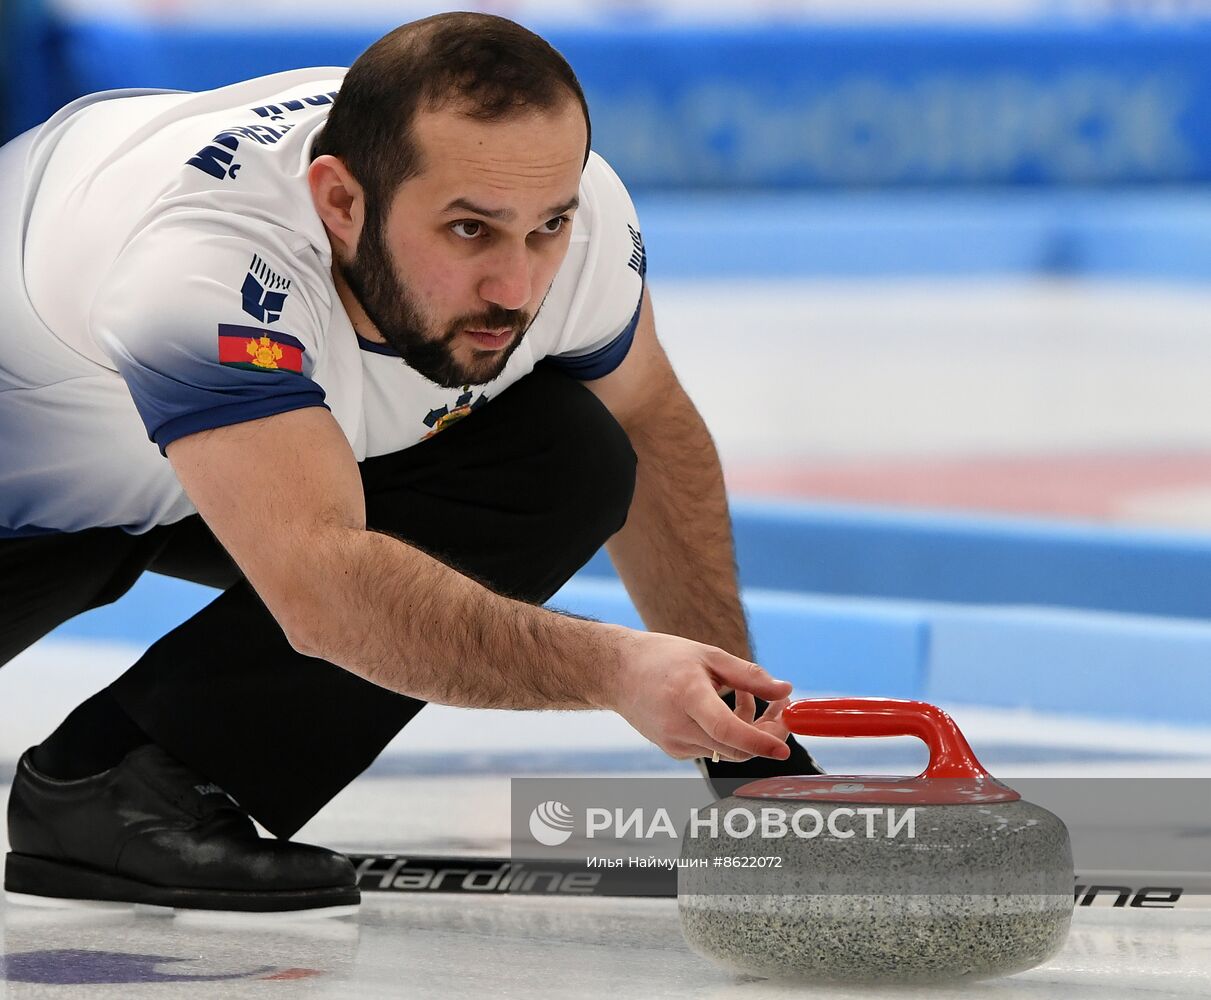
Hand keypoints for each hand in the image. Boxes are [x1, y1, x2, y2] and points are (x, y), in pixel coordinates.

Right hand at [603, 629, 793, 762]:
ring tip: (742, 691)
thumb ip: (749, 675)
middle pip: (735, 748)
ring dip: (746, 728)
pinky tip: (721, 703)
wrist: (617, 672)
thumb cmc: (663, 658)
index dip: (759, 741)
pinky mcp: (673, 749)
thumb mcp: (708, 656)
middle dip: (766, 734)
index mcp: (687, 696)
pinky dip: (727, 731)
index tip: (783, 748)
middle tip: (780, 707)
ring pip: (726, 749)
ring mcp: (674, 742)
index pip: (727, 730)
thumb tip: (784, 690)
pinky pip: (711, 747)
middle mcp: (679, 726)